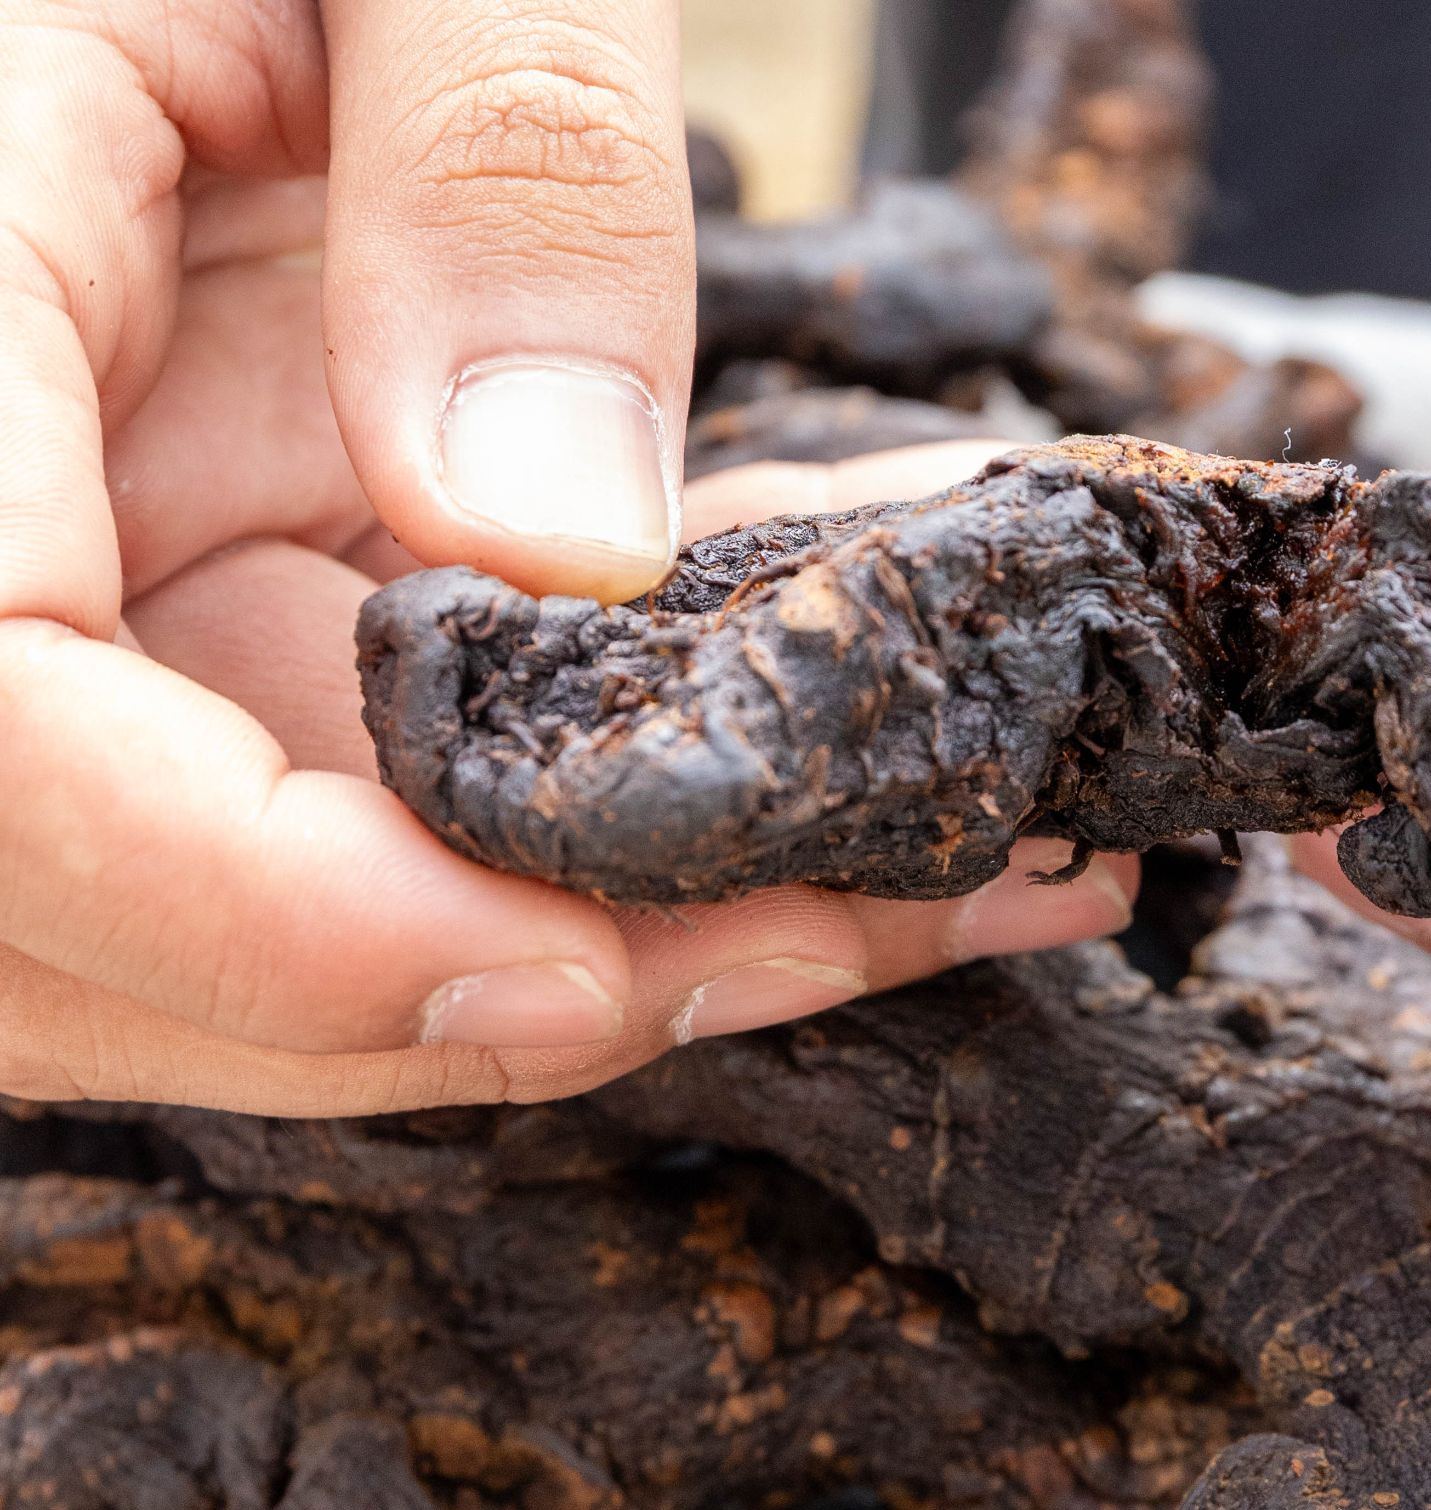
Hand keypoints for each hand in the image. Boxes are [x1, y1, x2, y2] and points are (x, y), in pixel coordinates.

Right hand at [0, 3, 1130, 1115]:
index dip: (273, 915)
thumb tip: (564, 531)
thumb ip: (494, 163)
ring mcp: (104, 597)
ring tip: (904, 881)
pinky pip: (390, 807)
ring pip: (273, 928)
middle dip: (515, 989)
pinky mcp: (226, 618)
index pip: (8, 736)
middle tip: (858, 923)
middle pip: (148, 930)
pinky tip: (829, 793)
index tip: (573, 970)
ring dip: (597, 946)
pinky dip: (607, 837)